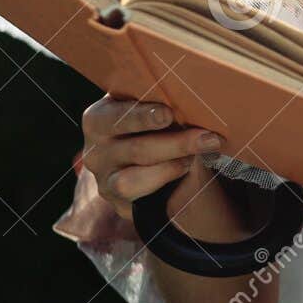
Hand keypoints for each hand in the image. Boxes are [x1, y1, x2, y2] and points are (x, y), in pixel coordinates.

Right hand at [79, 96, 224, 218]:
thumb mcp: (147, 106)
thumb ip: (160, 103)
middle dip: (176, 144)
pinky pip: (139, 197)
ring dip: (171, 167)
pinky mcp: (116, 201)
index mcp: (98, 118)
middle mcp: (95, 150)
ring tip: (195, 157)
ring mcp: (103, 179)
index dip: (143, 116)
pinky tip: (184, 169)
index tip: (168, 114)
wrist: (140, 155)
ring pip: (132, 180)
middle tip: (207, 138)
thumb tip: (194, 102)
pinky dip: (165, 182)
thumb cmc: (148, 121)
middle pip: (135, 149)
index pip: (117, 116)